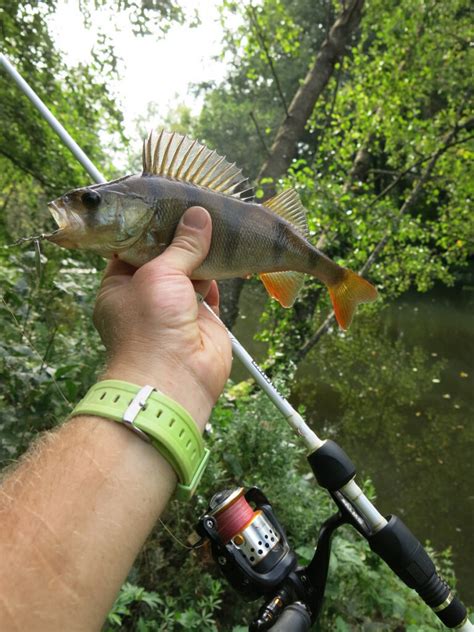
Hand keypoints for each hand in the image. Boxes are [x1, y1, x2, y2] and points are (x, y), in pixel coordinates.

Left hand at [93, 206, 231, 431]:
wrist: (175, 378)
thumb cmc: (150, 326)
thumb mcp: (160, 274)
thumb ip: (182, 245)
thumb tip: (199, 216)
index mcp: (120, 286)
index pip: (131, 249)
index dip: (148, 228)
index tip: (166, 206)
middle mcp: (146, 297)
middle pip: (165, 260)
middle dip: (181, 241)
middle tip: (197, 212)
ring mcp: (175, 309)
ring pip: (190, 274)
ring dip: (202, 256)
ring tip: (215, 226)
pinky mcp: (202, 319)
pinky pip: (211, 291)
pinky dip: (218, 276)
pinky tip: (226, 256)